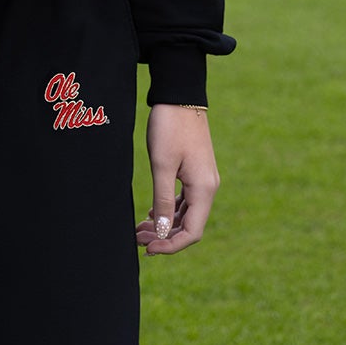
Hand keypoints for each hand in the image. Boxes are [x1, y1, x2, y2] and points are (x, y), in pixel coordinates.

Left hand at [135, 104, 219, 255]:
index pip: (192, 232)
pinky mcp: (196, 171)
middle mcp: (208, 188)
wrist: (180, 95)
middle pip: (189, 225)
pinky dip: (169, 209)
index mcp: (204, 189)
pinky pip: (185, 200)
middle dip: (164, 236)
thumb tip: (163, 233)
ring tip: (140, 229)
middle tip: (137, 239)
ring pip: (186, 213)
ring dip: (165, 224)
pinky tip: (152, 212)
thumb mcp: (162, 165)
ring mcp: (203, 179)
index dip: (170, 246)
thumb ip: (163, 200)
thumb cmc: (170, 127)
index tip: (148, 249)